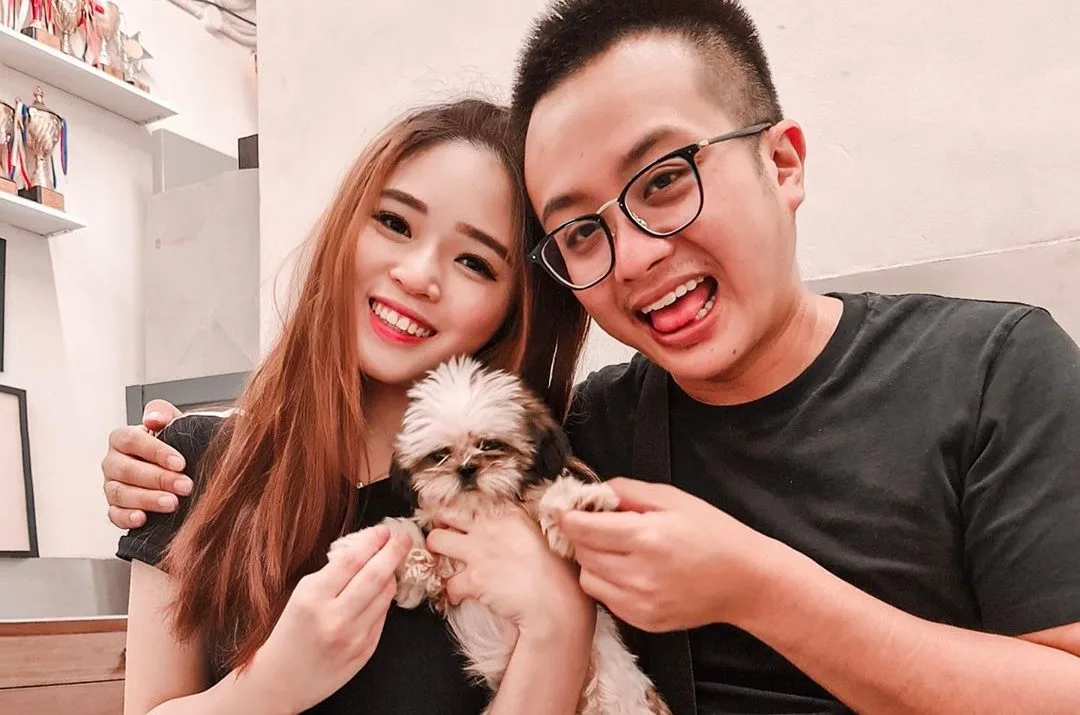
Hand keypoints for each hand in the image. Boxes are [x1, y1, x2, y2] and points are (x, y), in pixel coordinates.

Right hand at [101, 399, 185, 527]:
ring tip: (172, 503)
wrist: (177, 468)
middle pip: (127, 470)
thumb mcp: (173, 423)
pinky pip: (114, 515)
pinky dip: (127, 517)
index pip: (132, 441)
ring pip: (121, 493)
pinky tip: (142, 519)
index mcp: (122, 438)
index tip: (180, 463)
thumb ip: (162, 413)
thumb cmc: (173, 444)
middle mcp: (113, 462)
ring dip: (147, 499)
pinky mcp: (115, 508)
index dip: (155, 451)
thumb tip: (153, 418)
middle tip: (185, 486)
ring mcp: (112, 486)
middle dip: (158, 479)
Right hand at [243, 525, 410, 713]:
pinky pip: (383, 616)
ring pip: (385, 595)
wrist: (281, 680)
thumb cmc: (290, 632)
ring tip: (392, 563)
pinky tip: (382, 590)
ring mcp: (353, 636)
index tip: (383, 530)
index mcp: (313, 598)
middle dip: (393, 552)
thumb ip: (333, 575)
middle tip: (403, 538)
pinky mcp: (365, 650)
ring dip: (392, 574)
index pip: (351, 560)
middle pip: (375, 575)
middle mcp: (334, 617)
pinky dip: (384, 599)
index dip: (372, 541)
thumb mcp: (301, 595)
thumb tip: (367, 550)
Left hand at [426, 510, 594, 639]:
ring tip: (445, 565)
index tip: (459, 523)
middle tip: (443, 539)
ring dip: (438, 554)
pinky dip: (452, 593)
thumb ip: (519, 530)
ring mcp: (479, 551)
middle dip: (440, 526)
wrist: (556, 602)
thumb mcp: (542, 538)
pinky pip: (448, 583)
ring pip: (436, 541)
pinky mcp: (473, 578)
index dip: (462, 515)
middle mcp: (491, 527)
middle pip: (447, 515)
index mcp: (510, 514)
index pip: (473, 503)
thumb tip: (506, 535)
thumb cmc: (557, 575)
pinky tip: (460, 597)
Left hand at [558, 477, 787, 632]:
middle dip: (584, 536)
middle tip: (599, 526)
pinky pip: (605, 599)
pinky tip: (630, 572)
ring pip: (587, 578)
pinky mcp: (642, 621)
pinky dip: (608, 583)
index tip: (565, 509)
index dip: (568, 516)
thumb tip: (594, 492)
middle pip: (582, 552)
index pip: (583, 528)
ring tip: (618, 550)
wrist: (745, 581)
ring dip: (593, 561)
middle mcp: (639, 573)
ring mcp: (639, 602)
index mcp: (646, 537)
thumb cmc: (713, 534)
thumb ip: (628, 491)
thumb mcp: (673, 499)